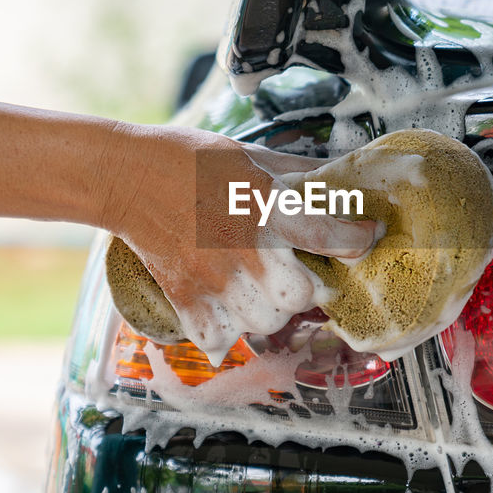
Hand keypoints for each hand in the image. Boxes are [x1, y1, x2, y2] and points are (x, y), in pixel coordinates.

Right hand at [100, 125, 377, 359]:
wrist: (128, 176)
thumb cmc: (189, 159)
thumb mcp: (252, 154)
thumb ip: (297, 172)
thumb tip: (336, 172)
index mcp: (266, 207)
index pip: (330, 236)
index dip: (358, 239)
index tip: (363, 236)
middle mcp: (245, 248)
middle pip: (300, 297)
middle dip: (307, 289)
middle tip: (300, 273)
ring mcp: (214, 278)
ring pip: (264, 323)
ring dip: (271, 312)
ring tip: (261, 291)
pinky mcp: (186, 296)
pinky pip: (219, 338)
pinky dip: (227, 331)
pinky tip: (228, 307)